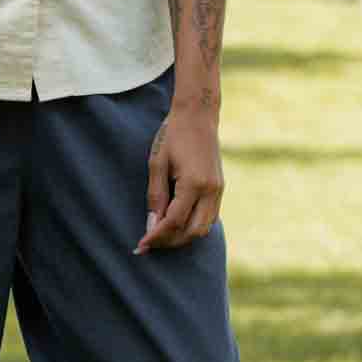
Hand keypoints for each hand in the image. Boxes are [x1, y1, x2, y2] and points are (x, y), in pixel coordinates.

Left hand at [135, 103, 223, 253]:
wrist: (198, 115)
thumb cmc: (173, 136)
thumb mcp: (157, 164)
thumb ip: (155, 196)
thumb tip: (151, 225)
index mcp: (194, 183)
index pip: (174, 221)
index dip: (157, 236)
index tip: (141, 245)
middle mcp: (211, 190)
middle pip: (192, 231)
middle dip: (170, 241)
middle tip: (150, 244)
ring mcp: (218, 190)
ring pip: (204, 228)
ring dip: (183, 236)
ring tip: (162, 236)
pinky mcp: (220, 188)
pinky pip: (209, 217)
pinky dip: (193, 226)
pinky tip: (177, 224)